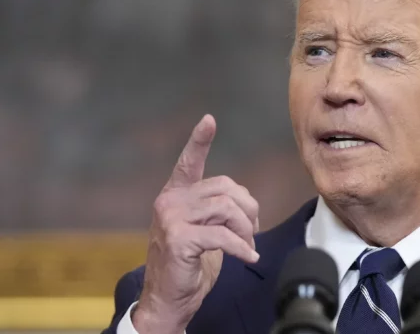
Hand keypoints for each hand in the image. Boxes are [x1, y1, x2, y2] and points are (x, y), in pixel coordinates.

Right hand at [132, 115, 259, 333]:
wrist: (167, 300)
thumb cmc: (189, 265)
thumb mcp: (204, 231)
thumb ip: (217, 211)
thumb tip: (244, 201)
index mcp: (175, 196)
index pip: (187, 162)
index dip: (199, 141)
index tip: (209, 120)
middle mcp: (170, 202)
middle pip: (225, 189)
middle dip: (248, 209)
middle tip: (253, 231)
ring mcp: (171, 219)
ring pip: (227, 209)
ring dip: (246, 229)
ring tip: (248, 245)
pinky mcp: (179, 239)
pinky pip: (224, 235)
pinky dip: (242, 247)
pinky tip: (248, 256)